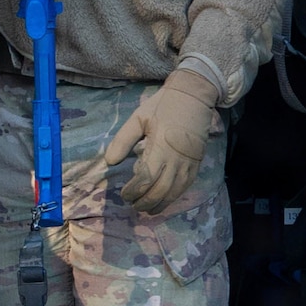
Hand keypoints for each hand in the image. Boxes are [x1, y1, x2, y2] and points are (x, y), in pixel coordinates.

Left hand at [104, 68, 217, 213]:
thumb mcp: (138, 118)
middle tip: (133, 204)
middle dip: (144, 201)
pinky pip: (185, 187)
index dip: (134, 191)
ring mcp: (188, 163)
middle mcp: (176, 160)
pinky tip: (164, 201)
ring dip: (159, 204)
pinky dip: (173, 197)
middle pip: (160, 191)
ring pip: (174, 193)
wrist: (194, 96)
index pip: (145, 178)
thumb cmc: (163, 106)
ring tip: (147, 209)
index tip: (124, 194)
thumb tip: (110, 162)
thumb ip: (123, 140)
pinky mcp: (196, 164)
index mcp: (160, 147)